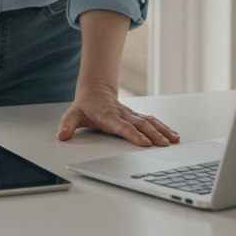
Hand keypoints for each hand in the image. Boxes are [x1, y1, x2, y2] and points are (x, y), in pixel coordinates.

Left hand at [55, 83, 180, 146]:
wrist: (95, 91)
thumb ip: (67, 125)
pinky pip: (152, 120)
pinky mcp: (136, 116)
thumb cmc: (85, 106)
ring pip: (149, 121)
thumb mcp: (72, 115)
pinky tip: (173, 134)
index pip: (122, 126)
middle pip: (140, 124)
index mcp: (108, 116)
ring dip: (162, 130)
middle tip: (165, 144)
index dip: (133, 134)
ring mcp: (131, 114)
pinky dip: (163, 127)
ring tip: (174, 140)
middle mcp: (122, 114)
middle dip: (154, 134)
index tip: (144, 143)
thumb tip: (61, 135)